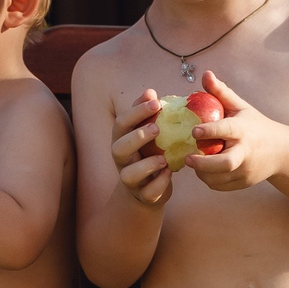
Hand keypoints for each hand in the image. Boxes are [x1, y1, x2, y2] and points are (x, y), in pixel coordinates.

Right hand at [109, 87, 173, 207]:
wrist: (147, 191)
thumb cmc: (149, 154)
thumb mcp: (146, 133)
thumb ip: (146, 113)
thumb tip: (150, 92)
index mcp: (122, 141)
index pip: (121, 124)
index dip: (136, 112)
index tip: (156, 102)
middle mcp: (122, 160)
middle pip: (119, 148)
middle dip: (137, 137)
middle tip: (157, 128)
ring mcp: (131, 180)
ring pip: (129, 175)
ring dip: (146, 165)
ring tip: (163, 158)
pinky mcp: (143, 196)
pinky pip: (148, 192)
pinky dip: (159, 183)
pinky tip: (170, 173)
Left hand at [182, 70, 288, 191]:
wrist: (281, 151)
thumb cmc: (254, 125)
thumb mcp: (241, 107)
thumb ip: (221, 93)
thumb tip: (205, 74)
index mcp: (244, 130)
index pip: (226, 130)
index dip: (210, 131)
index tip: (194, 131)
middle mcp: (246, 151)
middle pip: (225, 163)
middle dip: (203, 163)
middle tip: (187, 158)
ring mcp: (245, 169)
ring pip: (218, 178)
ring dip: (201, 172)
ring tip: (193, 161)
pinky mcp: (243, 182)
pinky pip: (220, 185)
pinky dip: (208, 179)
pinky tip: (203, 170)